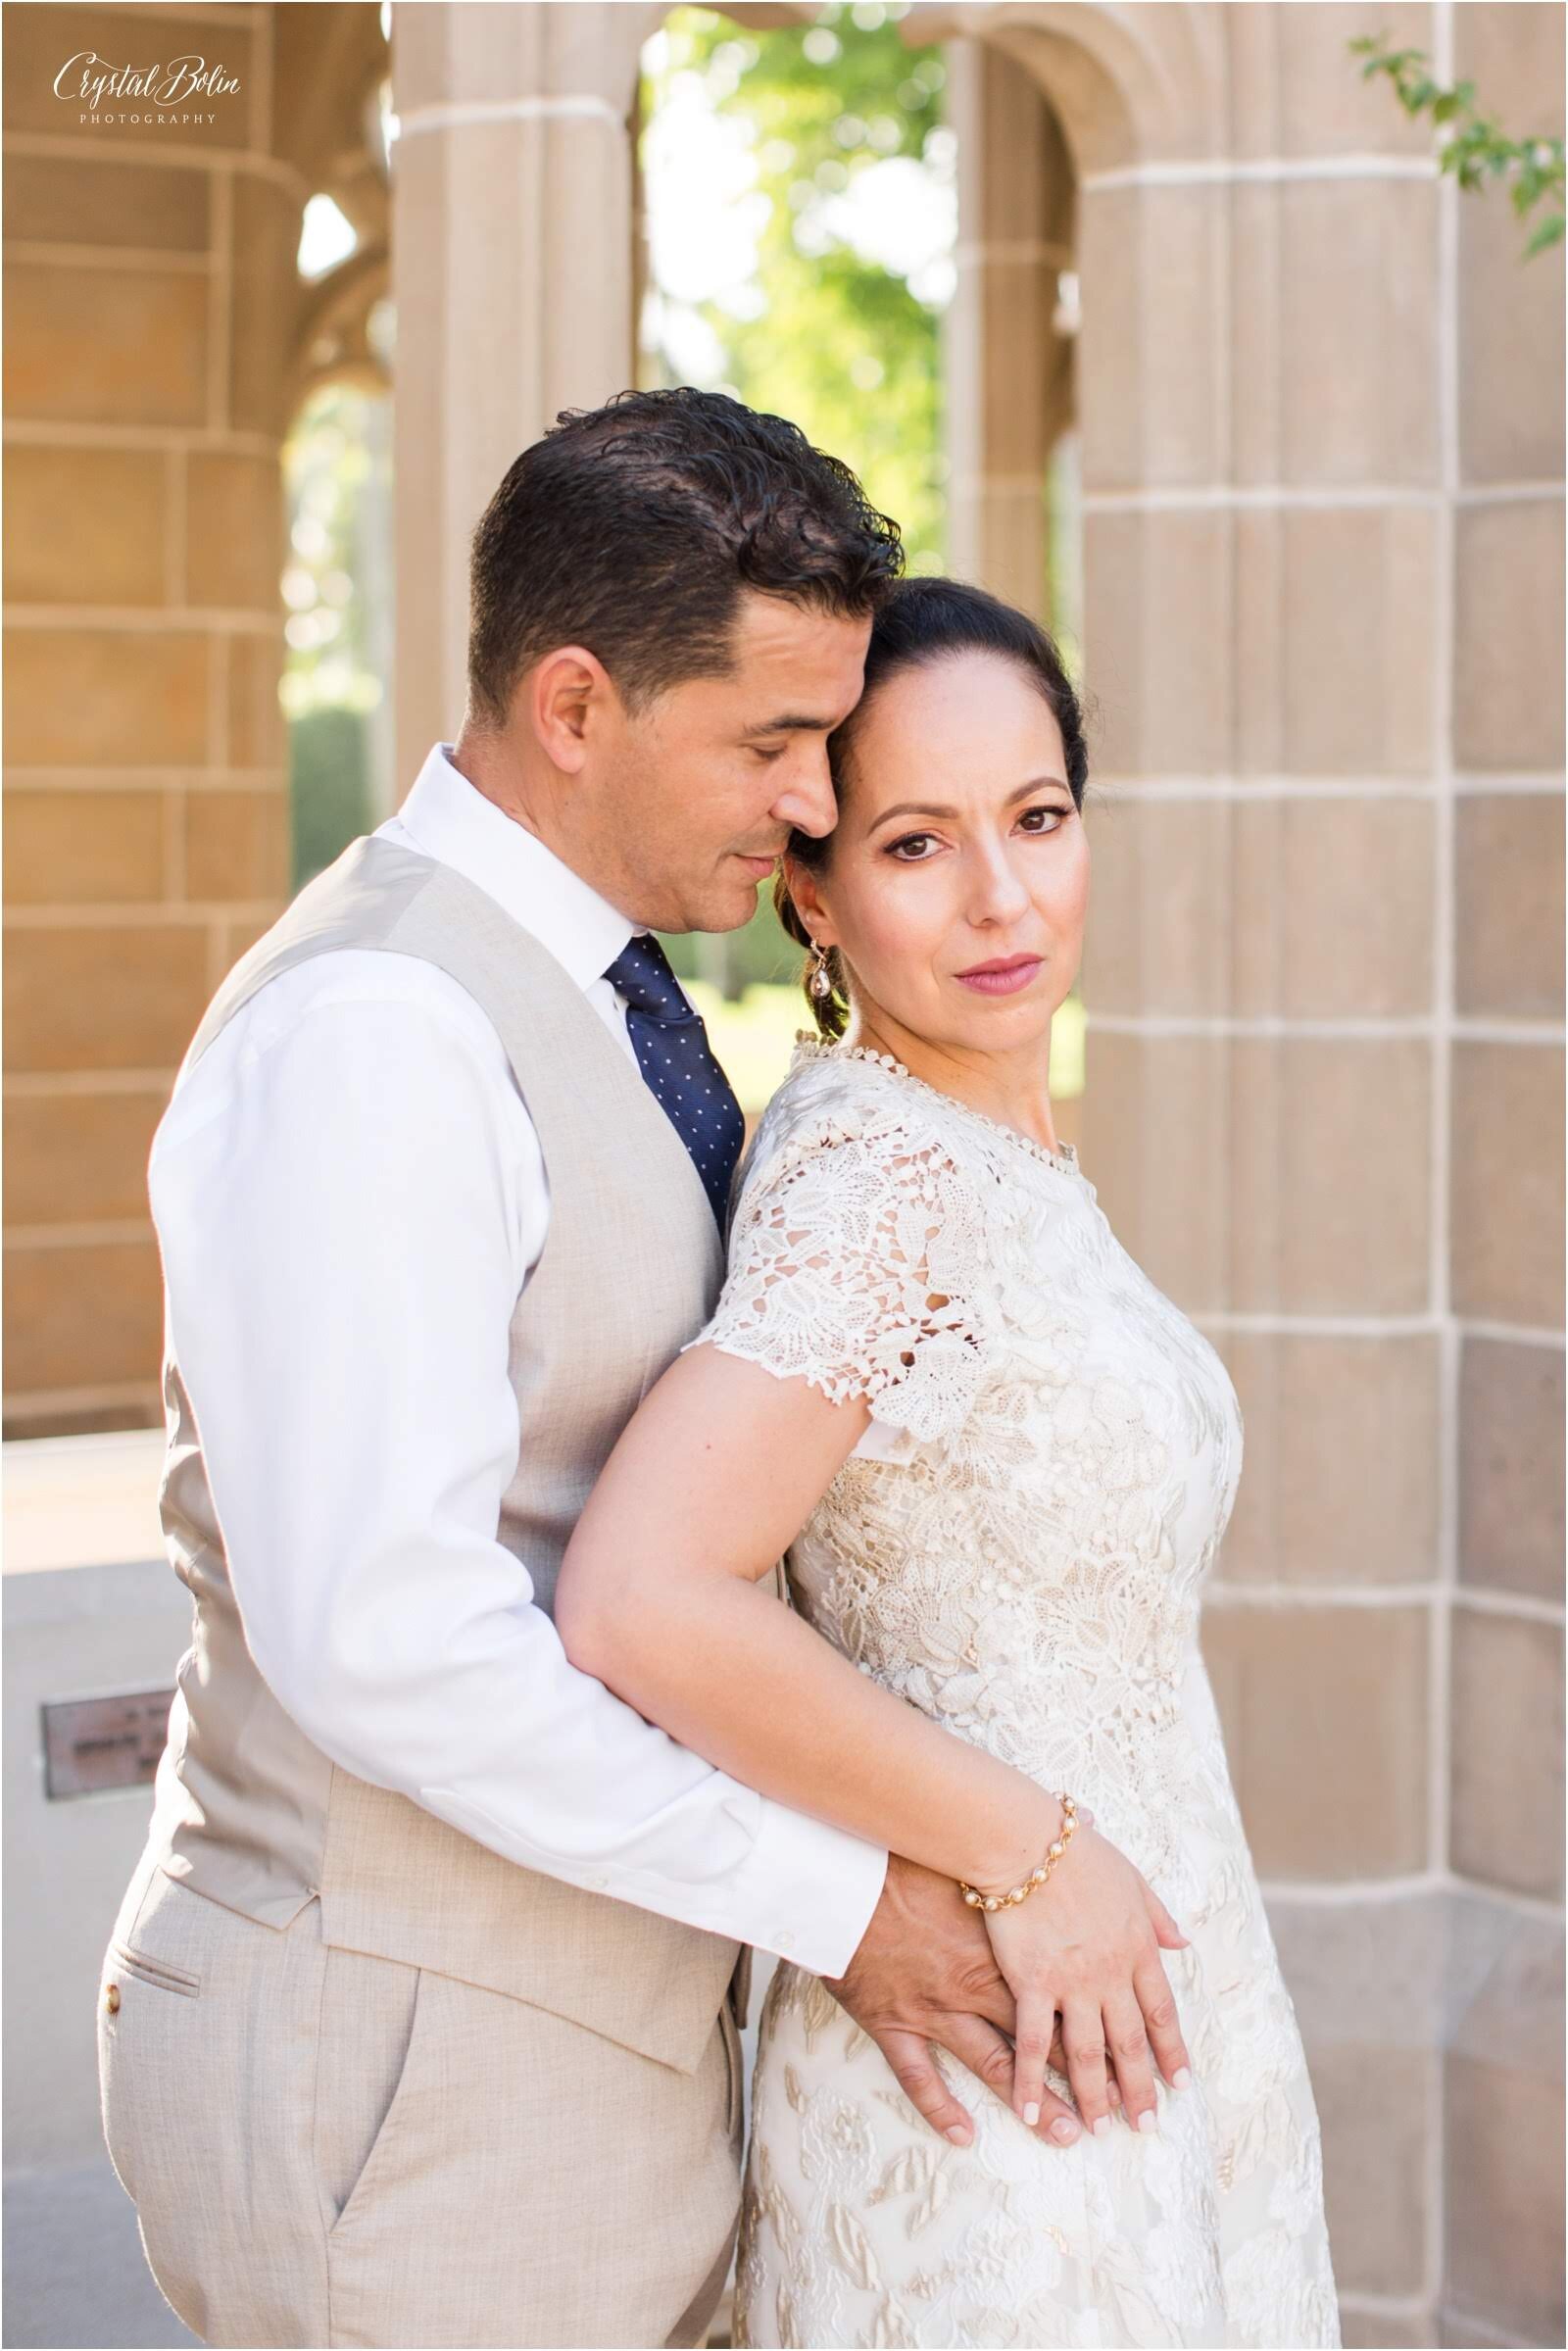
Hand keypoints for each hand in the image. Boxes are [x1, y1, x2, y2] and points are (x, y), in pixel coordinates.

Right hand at [823, 1810, 1102, 2151]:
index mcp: (1001, 1948)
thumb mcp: (973, 1852)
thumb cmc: (906, 1856)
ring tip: (1069, 2134)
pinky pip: (919, 2077)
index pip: (1064, 1995)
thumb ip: (1030, 1857)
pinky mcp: (893, 2023)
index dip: (1103, 2025)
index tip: (1138, 2053)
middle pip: (1042, 2039)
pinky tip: (965, 2136)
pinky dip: (942, 2109)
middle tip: (1121, 2111)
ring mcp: (934, 2009)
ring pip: (994, 2065)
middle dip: (1086, 2077)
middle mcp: (975, 1985)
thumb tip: (1086, 1824)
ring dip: (1035, 2103)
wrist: (841, 1873)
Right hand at [982, 1817, 1192, 2139]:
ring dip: (1096, 2095)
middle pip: (1132, 2041)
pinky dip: (1033, 2079)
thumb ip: (1157, 1914)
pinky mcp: (1033, 1984)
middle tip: (1146, 2125)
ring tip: (1100, 2129)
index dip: (1172, 2051)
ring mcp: (1074, 1983)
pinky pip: (1035, 2042)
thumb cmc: (1077, 1851)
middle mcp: (1112, 1973)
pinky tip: (1029, 2108)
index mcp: (1139, 1947)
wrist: (1029, 1842)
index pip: (1162, 2012)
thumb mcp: (1131, 1878)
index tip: (1180, 2083)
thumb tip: (1183, 1942)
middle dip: (1141, 2087)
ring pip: (1091, 2052)